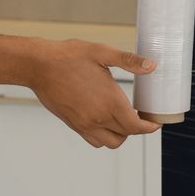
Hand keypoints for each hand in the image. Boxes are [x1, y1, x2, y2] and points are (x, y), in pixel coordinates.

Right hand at [28, 39, 163, 148]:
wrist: (39, 66)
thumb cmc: (69, 57)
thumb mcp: (102, 52)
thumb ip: (129, 61)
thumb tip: (152, 65)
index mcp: (109, 101)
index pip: (136, 126)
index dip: (149, 127)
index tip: (155, 122)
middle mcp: (97, 117)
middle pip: (125, 136)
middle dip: (136, 128)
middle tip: (140, 114)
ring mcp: (83, 124)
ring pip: (109, 142)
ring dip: (120, 134)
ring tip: (123, 117)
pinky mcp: (73, 124)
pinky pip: (93, 140)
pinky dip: (104, 136)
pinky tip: (105, 118)